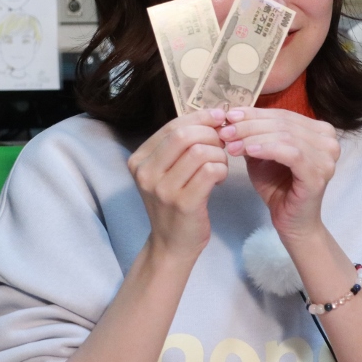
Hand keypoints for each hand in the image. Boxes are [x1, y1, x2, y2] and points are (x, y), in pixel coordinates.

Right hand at [127, 108, 228, 262]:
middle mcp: (146, 173)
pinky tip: (219, 179)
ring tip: (220, 166)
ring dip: (219, 155)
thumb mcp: (166, 172)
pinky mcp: (183, 203)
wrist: (171, 244)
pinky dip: (222, 170)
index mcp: (139, 160)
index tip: (218, 118)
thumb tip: (212, 116)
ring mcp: (163, 189)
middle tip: (222, 145)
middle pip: (185, 135)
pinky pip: (211, 171)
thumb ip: (180, 145)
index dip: (199, 118)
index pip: (172, 126)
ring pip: (200, 152)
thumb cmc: (174, 204)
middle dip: (211, 135)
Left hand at [217, 108, 338, 240]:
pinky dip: (267, 149)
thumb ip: (253, 134)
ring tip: (231, 144)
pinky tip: (249, 152)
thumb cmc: (278, 186)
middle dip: (249, 126)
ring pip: (284, 136)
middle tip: (225, 131)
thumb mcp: (262, 153)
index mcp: (319, 130)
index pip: (282, 114)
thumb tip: (232, 115)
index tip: (228, 116)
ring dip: (253, 138)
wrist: (290, 221)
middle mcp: (328, 140)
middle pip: (282, 123)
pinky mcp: (318, 174)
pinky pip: (290, 154)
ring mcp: (327, 157)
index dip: (254, 114)